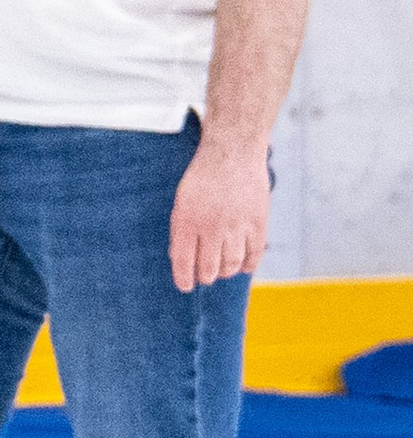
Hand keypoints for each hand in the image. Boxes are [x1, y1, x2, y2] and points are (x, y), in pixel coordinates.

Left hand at [170, 132, 270, 290]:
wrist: (233, 152)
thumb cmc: (203, 176)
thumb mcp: (182, 200)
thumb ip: (181, 229)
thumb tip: (180, 258)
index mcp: (186, 220)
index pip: (183, 261)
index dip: (183, 279)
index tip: (185, 286)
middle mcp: (211, 226)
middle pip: (208, 269)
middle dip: (205, 277)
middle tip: (205, 276)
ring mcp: (236, 225)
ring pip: (231, 265)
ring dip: (225, 272)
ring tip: (222, 270)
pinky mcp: (258, 222)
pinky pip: (254, 255)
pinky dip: (248, 265)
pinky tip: (243, 266)